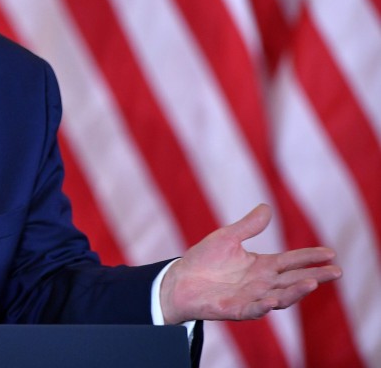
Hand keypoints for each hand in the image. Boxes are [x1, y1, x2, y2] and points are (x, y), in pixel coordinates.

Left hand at [160, 204, 340, 324]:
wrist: (179, 281)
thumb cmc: (204, 260)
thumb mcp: (227, 238)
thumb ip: (248, 226)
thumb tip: (267, 207)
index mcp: (261, 266)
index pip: (291, 261)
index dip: (310, 257)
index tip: (330, 252)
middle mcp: (261, 283)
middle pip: (293, 279)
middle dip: (315, 275)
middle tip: (336, 271)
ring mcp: (250, 297)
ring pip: (279, 296)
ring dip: (295, 291)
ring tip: (311, 282)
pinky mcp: (235, 309)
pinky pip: (252, 309)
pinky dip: (262, 306)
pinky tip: (272, 300)